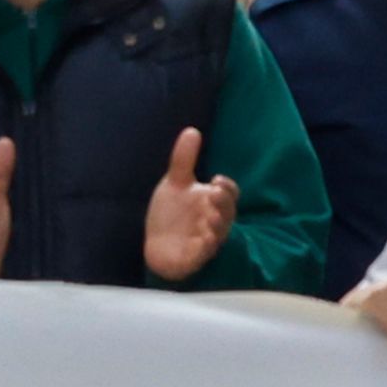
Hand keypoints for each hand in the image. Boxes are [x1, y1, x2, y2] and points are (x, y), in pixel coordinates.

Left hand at [144, 127, 238, 279]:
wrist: (158, 246)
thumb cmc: (173, 214)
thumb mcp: (175, 183)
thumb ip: (184, 159)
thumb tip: (192, 130)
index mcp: (212, 202)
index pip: (229, 193)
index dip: (226, 187)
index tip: (215, 180)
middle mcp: (214, 220)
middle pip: (227, 212)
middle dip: (223, 204)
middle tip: (213, 194)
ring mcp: (207, 240)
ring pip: (219, 233)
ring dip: (216, 225)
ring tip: (210, 217)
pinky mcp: (195, 256)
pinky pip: (204, 253)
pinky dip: (204, 247)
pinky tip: (202, 239)